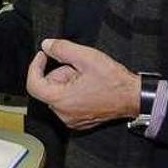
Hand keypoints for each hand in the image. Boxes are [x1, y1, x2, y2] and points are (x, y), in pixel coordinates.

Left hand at [26, 39, 140, 130]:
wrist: (133, 97)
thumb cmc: (114, 81)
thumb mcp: (86, 57)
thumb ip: (62, 49)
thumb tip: (46, 45)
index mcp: (61, 100)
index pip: (34, 84)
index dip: (35, 66)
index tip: (44, 55)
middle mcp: (63, 114)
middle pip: (48, 88)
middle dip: (60, 72)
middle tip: (78, 66)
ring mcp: (71, 120)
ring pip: (58, 95)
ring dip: (68, 82)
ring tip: (87, 77)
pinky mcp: (79, 122)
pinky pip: (67, 103)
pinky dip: (73, 92)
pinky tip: (89, 87)